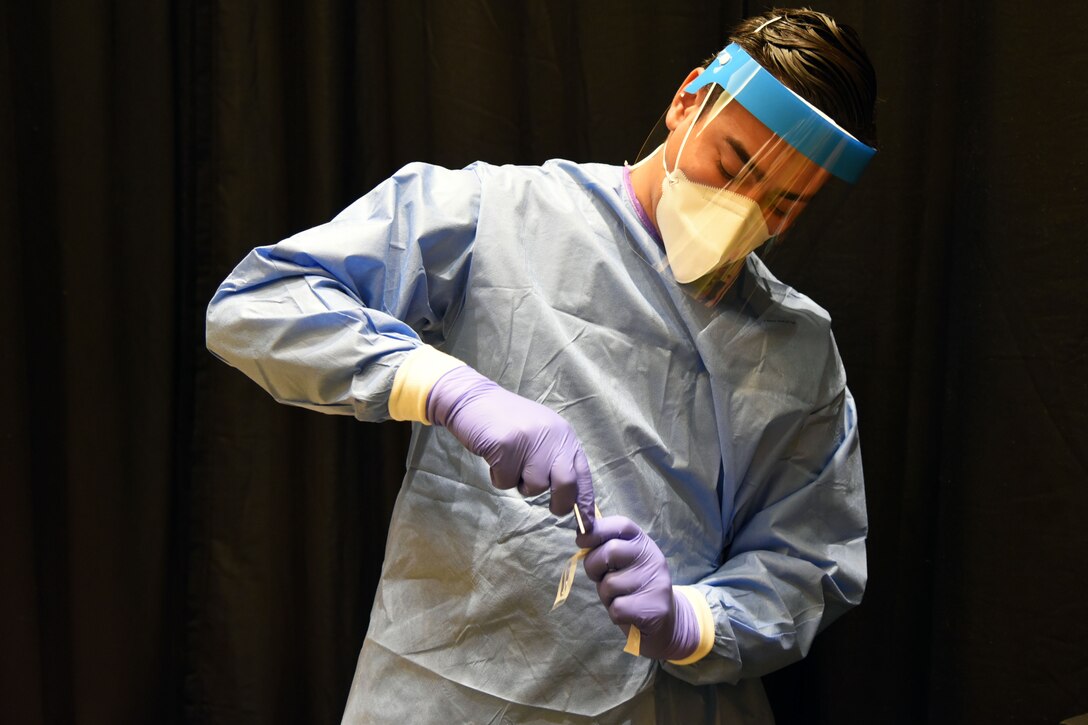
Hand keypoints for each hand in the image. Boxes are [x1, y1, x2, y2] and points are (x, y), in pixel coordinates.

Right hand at [427, 365, 594, 530]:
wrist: (473, 400)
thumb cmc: (507, 422)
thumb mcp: (541, 436)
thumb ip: (556, 460)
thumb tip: (570, 498)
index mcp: (564, 435)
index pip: (582, 474)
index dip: (585, 502)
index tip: (585, 524)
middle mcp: (552, 437)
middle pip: (567, 485)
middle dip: (560, 504)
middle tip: (551, 508)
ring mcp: (530, 441)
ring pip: (534, 487)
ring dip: (519, 483)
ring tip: (509, 461)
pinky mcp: (507, 446)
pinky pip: (506, 481)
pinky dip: (497, 476)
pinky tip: (493, 456)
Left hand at [577, 516, 700, 659]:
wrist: (667, 623)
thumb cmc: (634, 589)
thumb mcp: (623, 563)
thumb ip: (606, 549)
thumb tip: (582, 536)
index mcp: (643, 543)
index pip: (621, 525)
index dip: (596, 530)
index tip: (582, 541)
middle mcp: (652, 558)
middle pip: (610, 551)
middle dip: (593, 567)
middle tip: (600, 578)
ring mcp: (656, 582)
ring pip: (609, 584)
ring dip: (606, 596)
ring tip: (621, 598)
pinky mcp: (655, 608)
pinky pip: (617, 608)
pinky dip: (615, 614)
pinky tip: (628, 614)